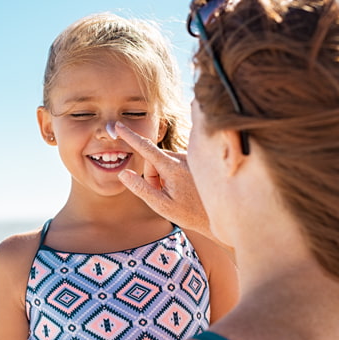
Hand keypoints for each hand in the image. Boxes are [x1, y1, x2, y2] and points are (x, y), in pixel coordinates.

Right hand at [114, 122, 211, 237]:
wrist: (220, 214)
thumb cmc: (190, 213)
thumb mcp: (161, 205)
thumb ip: (140, 188)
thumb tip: (123, 173)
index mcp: (173, 167)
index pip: (145, 148)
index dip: (130, 136)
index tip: (118, 125)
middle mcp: (182, 158)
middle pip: (153, 160)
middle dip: (152, 176)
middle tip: (162, 195)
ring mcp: (189, 158)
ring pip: (162, 162)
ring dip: (162, 176)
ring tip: (176, 193)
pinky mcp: (193, 160)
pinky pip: (173, 163)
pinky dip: (172, 174)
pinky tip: (184, 188)